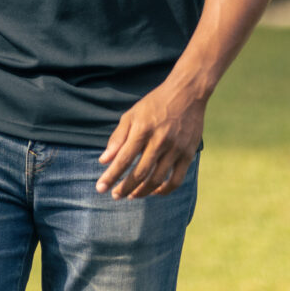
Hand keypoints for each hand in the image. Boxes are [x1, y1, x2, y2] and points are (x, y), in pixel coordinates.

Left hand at [96, 80, 204, 198]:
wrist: (186, 94)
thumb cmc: (154, 104)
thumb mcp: (131, 115)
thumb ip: (117, 138)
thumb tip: (103, 160)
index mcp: (142, 129)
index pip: (123, 159)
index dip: (111, 175)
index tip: (100, 188)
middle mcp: (159, 141)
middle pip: (140, 173)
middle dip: (125, 187)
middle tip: (115, 196)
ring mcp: (176, 149)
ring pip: (157, 179)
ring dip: (142, 191)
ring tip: (131, 196)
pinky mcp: (188, 154)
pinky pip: (176, 179)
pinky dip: (165, 190)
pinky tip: (154, 192)